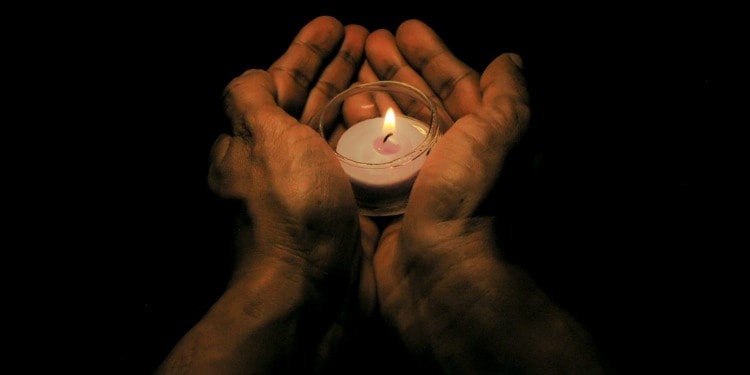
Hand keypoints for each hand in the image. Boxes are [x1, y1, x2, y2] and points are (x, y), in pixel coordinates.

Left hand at [158, 16, 370, 373]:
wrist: (312, 290)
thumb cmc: (287, 210)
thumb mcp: (261, 139)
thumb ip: (252, 99)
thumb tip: (255, 74)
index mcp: (256, 141)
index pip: (279, 81)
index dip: (307, 49)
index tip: (336, 24)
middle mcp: (284, 161)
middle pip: (311, 100)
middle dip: (337, 66)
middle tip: (368, 36)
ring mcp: (317, 184)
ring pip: (339, 128)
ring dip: (359, 94)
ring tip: (386, 67)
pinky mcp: (347, 206)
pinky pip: (364, 159)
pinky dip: (377, 135)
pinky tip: (398, 118)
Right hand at [358, 20, 605, 372]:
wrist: (438, 277)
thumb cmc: (469, 200)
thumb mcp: (498, 137)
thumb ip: (506, 97)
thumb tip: (509, 60)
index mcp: (478, 141)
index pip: (455, 85)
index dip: (430, 54)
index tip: (402, 28)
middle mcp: (448, 159)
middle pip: (418, 101)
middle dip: (394, 68)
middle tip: (366, 40)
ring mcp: (414, 181)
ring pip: (388, 127)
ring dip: (371, 94)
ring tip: (348, 68)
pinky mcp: (384, 203)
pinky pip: (366, 158)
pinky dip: (353, 134)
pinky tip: (336, 112)